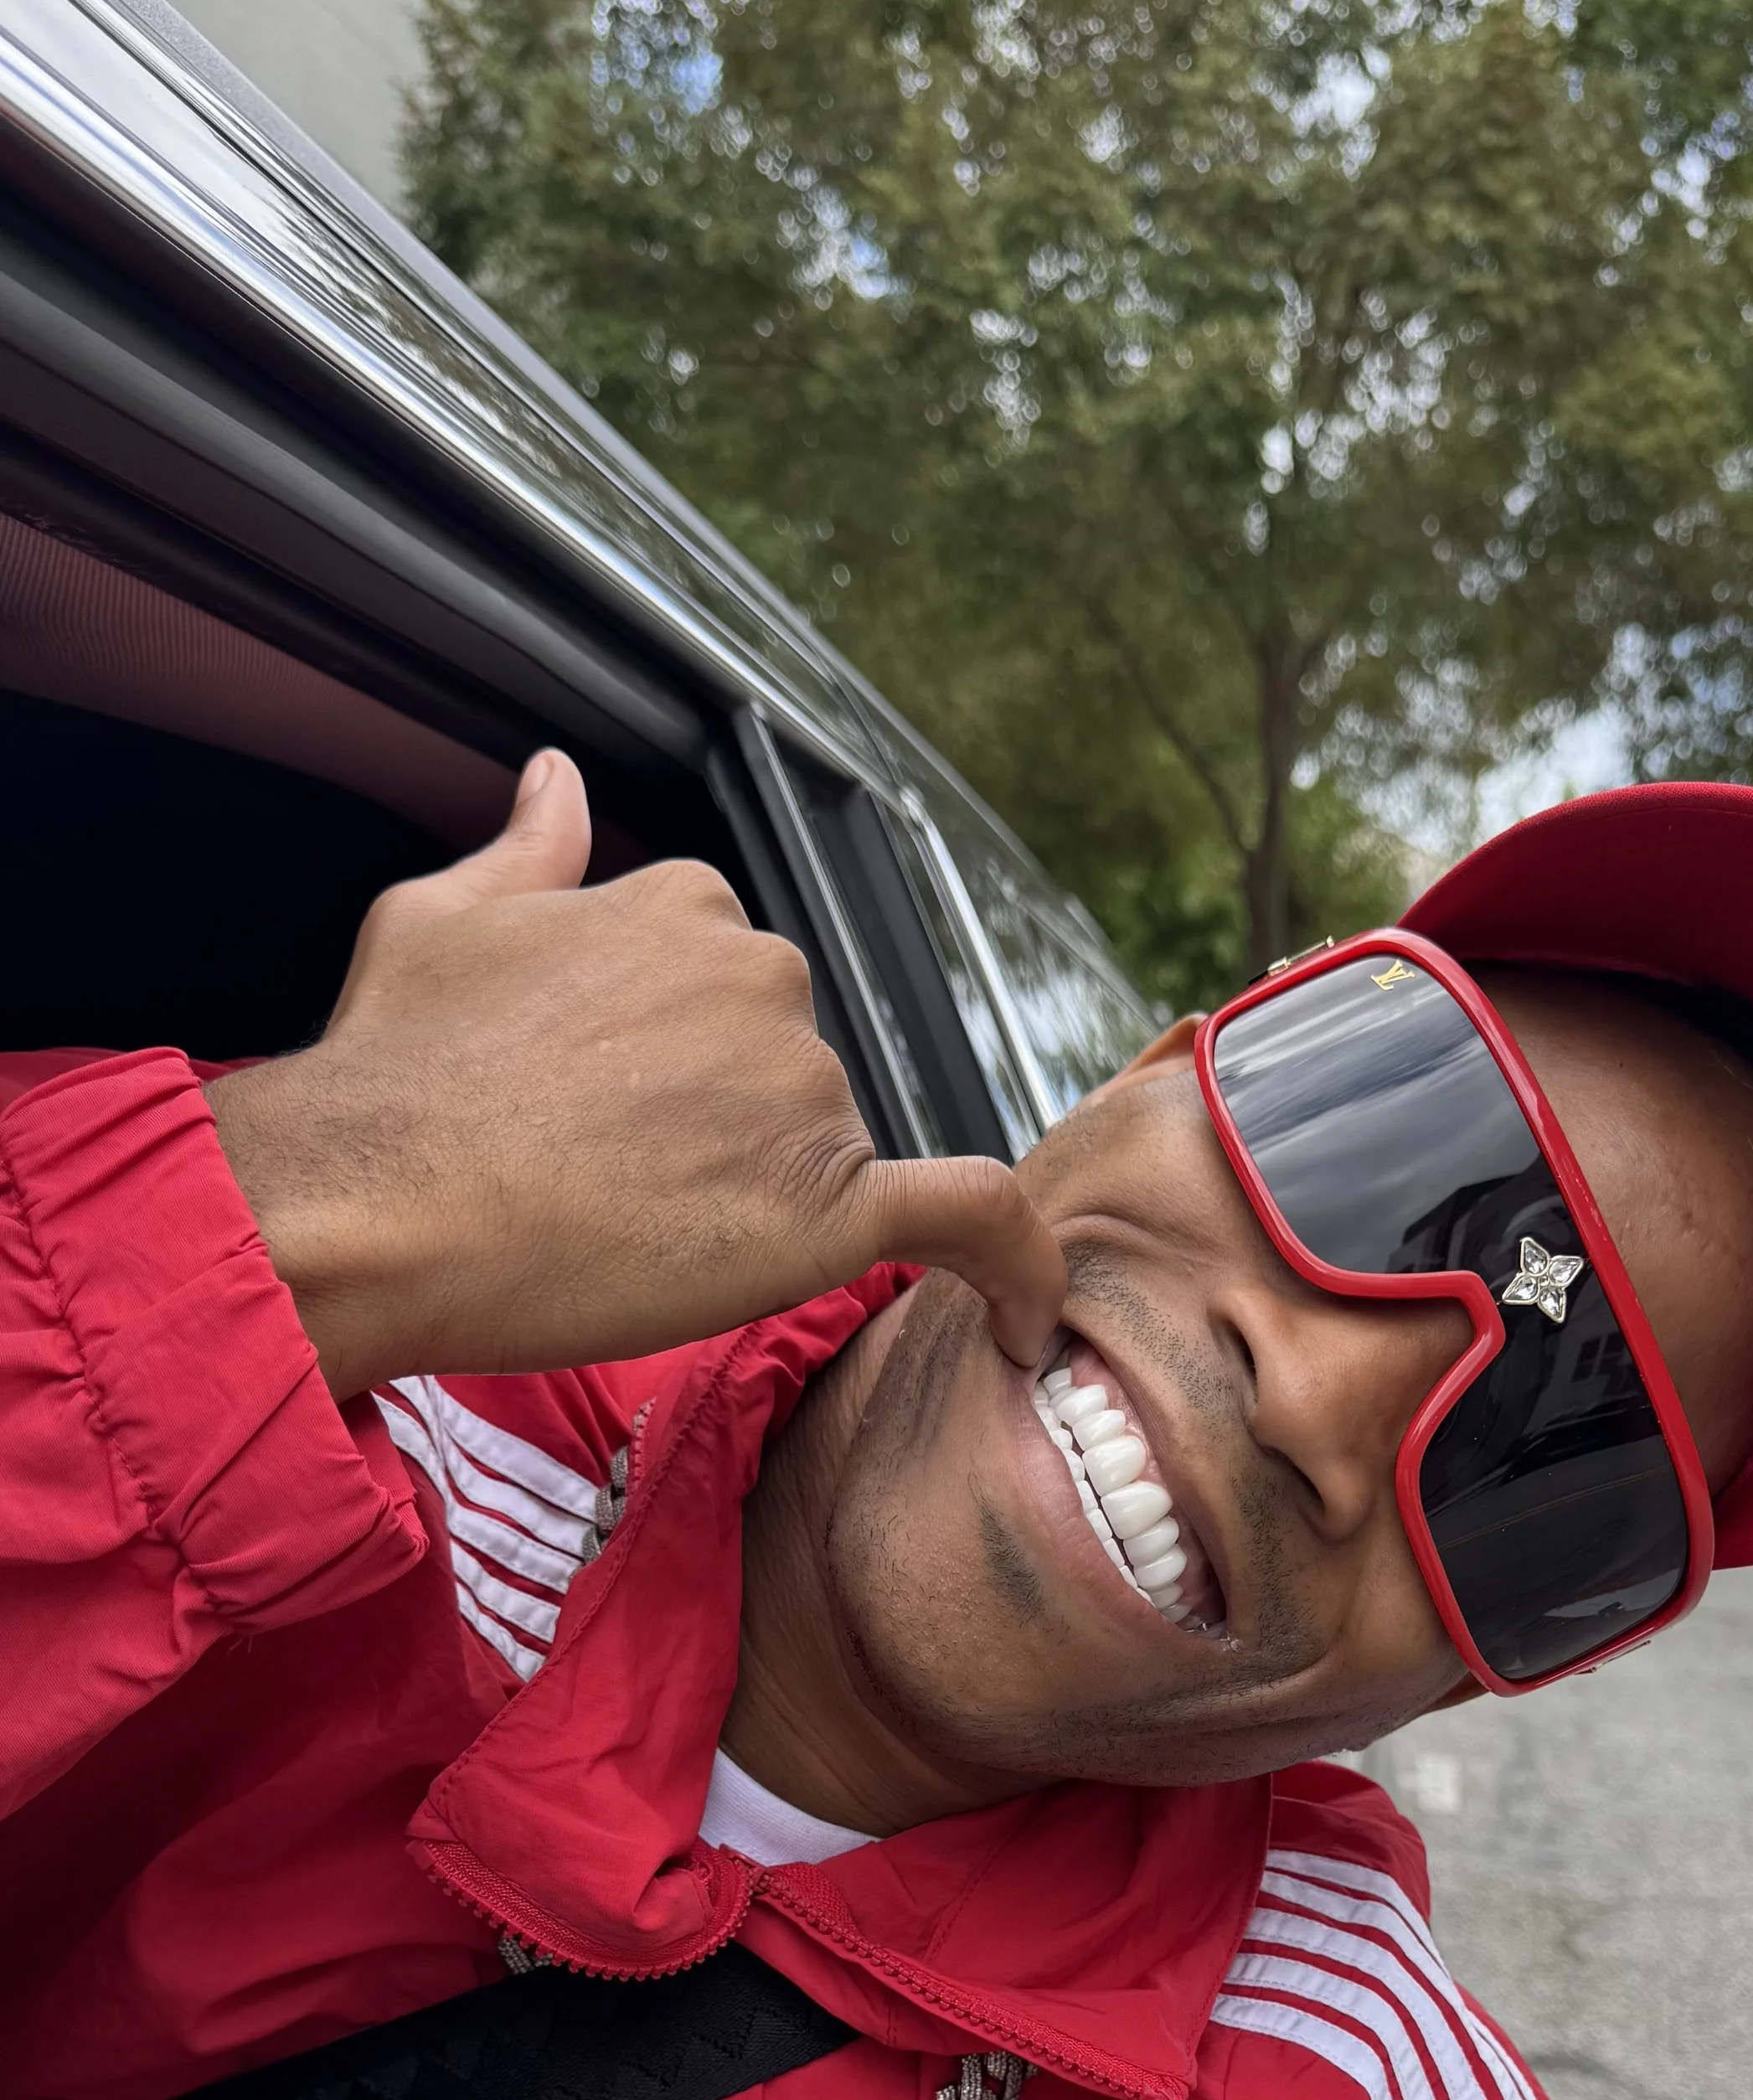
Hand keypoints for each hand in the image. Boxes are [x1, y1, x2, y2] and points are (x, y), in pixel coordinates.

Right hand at [205, 754, 1065, 1398]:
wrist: (373, 1201)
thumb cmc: (395, 1071)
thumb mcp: (444, 914)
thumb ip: (528, 851)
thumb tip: (556, 776)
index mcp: (686, 903)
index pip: (724, 977)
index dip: (663, 1052)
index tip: (596, 1101)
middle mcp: (765, 979)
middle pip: (782, 1060)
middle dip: (711, 1119)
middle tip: (592, 1177)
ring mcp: (805, 1093)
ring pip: (826, 1147)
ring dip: (756, 1192)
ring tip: (624, 1234)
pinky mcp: (830, 1210)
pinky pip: (965, 1222)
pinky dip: (1015, 1268)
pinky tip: (1032, 1323)